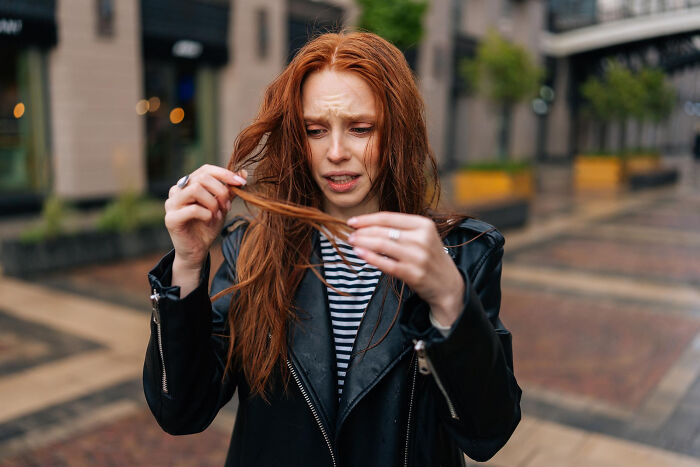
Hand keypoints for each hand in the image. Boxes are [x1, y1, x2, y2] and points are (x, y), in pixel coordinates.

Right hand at [165, 164, 246, 273]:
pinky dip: (207, 214)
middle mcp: (177, 190)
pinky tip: (209, 221)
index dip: (224, 174)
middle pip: (201, 178)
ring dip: (212, 202)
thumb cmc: (208, 226)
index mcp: (188, 184)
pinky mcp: (170, 219)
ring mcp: (171, 204)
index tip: (240, 183)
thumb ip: (230, 191)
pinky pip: (193, 209)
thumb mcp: (221, 206)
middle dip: (220, 191)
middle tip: (227, 206)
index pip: (205, 170)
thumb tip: (243, 173)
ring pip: (195, 189)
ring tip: (218, 214)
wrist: (197, 250)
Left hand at [347, 212, 463, 326]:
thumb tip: (368, 225)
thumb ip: (401, 229)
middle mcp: (422, 239)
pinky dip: (370, 258)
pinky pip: (386, 264)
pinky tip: (360, 254)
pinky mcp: (413, 273)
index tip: (352, 221)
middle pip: (384, 231)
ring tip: (352, 242)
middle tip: (350, 234)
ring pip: (383, 246)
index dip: (367, 219)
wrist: (448, 285)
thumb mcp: (423, 237)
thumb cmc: (430, 258)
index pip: (389, 217)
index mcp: (424, 224)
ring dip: (363, 243)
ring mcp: (418, 257)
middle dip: (363, 232)